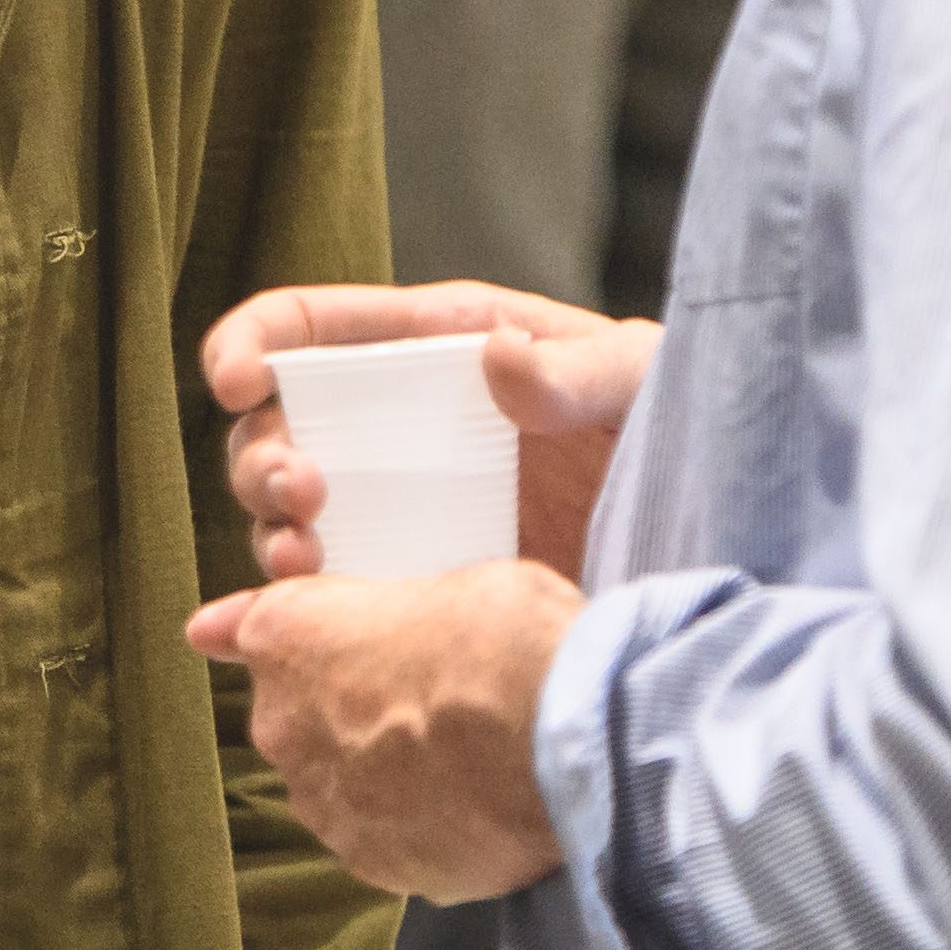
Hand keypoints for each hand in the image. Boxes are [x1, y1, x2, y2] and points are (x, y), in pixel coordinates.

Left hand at [188, 560, 580, 901]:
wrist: (547, 733)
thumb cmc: (500, 635)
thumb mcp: (444, 584)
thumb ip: (397, 614)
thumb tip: (413, 633)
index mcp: (285, 635)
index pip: (242, 628)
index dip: (234, 630)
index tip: (212, 633)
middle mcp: (283, 724)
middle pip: (300, 717)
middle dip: (347, 711)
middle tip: (424, 699)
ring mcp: (325, 804)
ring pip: (339, 786)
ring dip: (380, 776)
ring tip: (459, 757)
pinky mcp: (372, 864)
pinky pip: (386, 839)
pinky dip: (417, 826)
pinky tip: (472, 803)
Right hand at [202, 282, 654, 582]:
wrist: (716, 542)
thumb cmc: (681, 430)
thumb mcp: (645, 382)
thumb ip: (583, 368)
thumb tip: (499, 358)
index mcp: (436, 349)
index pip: (312, 327)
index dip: (253, 340)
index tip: (235, 379)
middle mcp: (399, 427)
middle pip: (277, 429)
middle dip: (260, 459)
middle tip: (303, 496)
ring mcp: (403, 511)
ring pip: (288, 518)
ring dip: (272, 534)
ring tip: (308, 560)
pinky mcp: (417, 588)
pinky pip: (332, 597)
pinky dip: (304, 608)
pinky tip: (318, 623)